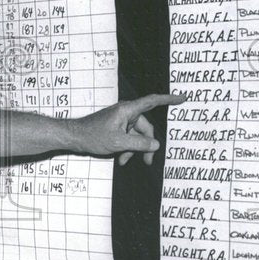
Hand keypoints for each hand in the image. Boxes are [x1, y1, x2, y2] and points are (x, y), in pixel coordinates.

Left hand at [69, 93, 186, 165]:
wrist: (75, 137)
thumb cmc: (93, 135)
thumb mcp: (118, 143)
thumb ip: (139, 144)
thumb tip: (155, 145)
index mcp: (128, 110)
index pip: (152, 101)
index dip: (169, 99)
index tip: (183, 98)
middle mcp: (126, 113)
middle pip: (145, 128)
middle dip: (146, 145)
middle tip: (147, 161)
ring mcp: (121, 120)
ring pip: (137, 136)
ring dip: (134, 149)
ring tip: (125, 161)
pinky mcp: (117, 128)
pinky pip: (128, 138)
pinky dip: (126, 148)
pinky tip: (121, 159)